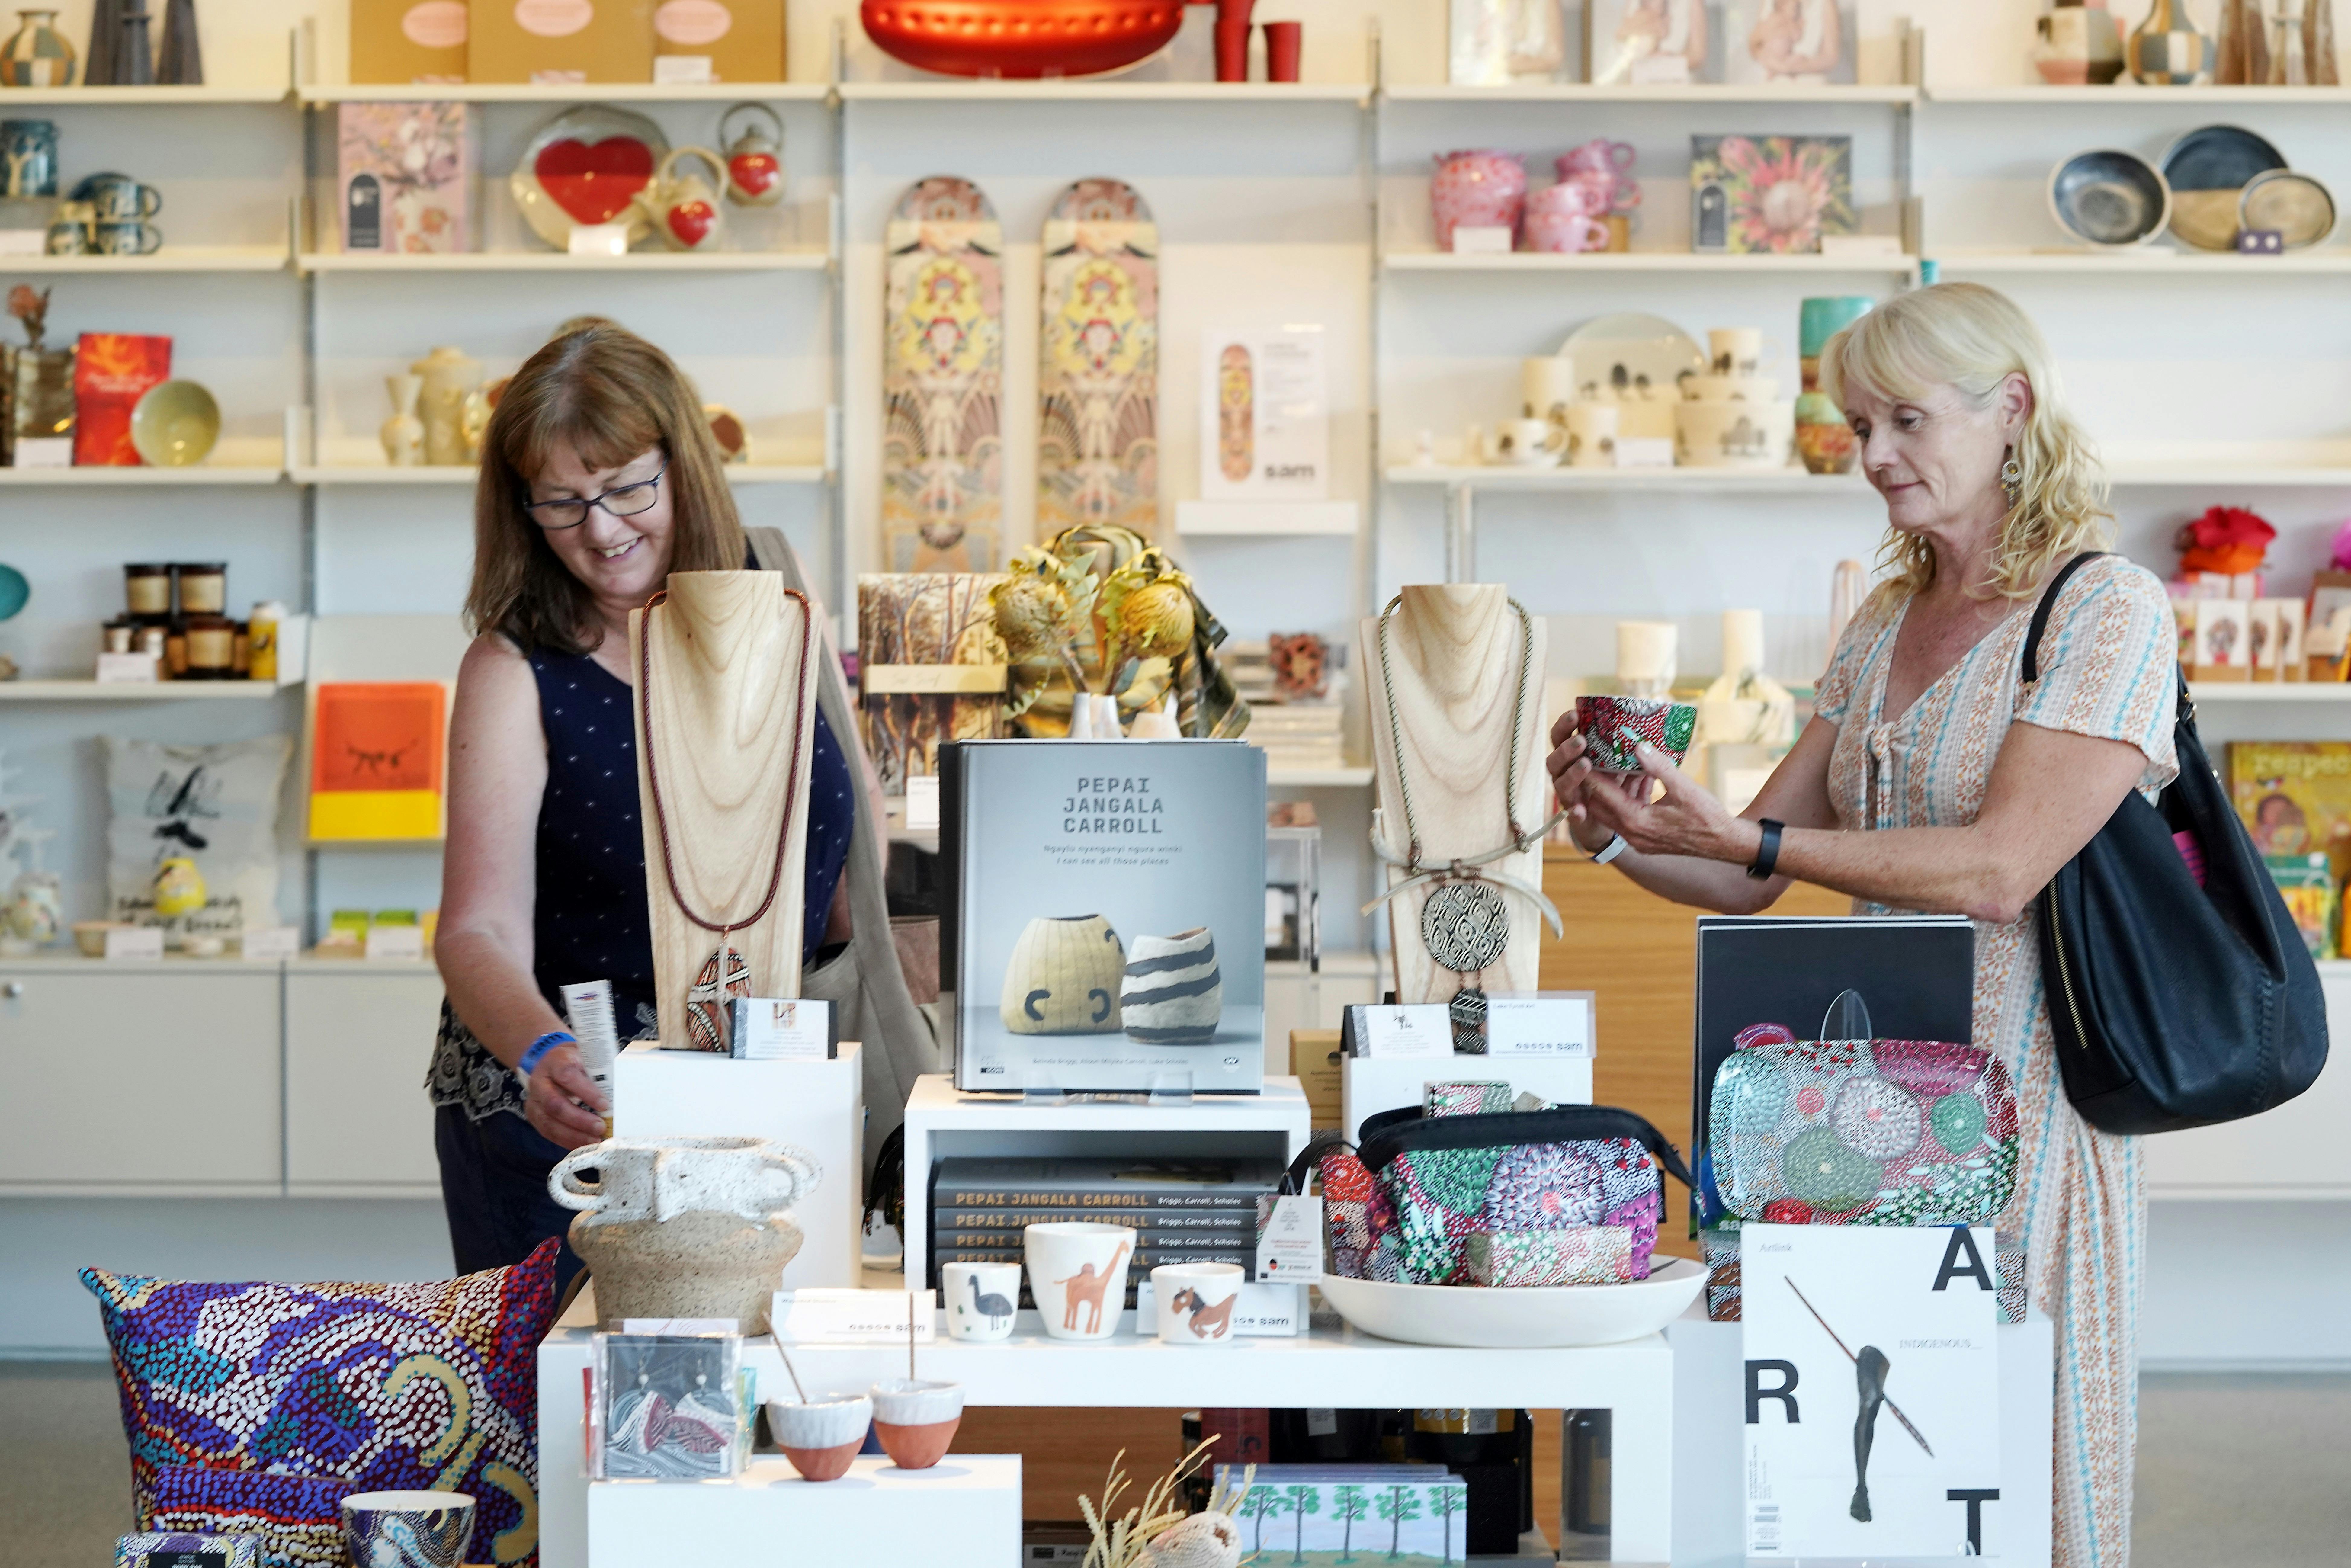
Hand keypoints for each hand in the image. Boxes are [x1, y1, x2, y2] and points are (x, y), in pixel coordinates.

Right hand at [523, 1042, 609, 1149]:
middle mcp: (540, 1081)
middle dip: (579, 1119)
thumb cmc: (575, 1062)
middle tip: (600, 1127)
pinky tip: (583, 1144)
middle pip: (555, 1103)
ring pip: (549, 1122)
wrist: (551, 1062)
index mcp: (555, 1061)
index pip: (567, 1076)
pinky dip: (567, 1140)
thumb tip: (620, 1094)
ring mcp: (534, 1100)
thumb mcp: (586, 1058)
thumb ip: (600, 1073)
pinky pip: (548, 1132)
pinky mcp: (534, 1116)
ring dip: (573, 1134)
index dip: (586, 1091)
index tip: (604, 1104)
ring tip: (594, 1140)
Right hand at [1544, 711, 1645, 854]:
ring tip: (1585, 764)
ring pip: (1561, 783)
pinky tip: (1580, 810)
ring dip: (1572, 774)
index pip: (1562, 737)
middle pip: (1555, 759)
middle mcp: (1565, 774)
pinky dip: (1575, 811)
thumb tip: (1643, 734)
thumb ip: (1625, 752)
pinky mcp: (1575, 816)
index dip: (1564, 726)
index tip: (1575, 713)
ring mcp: (1569, 795)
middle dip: (1566, 749)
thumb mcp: (1621, 766)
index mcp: (1573, 757)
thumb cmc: (1613, 787)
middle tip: (1581, 740)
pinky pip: (1572, 814)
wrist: (1609, 822)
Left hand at [1578, 741, 1762, 865]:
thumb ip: (1659, 766)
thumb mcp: (1684, 787)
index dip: (1589, 773)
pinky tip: (1633, 780)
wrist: (1725, 843)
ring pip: (1611, 813)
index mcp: (1637, 821)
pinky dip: (1624, 800)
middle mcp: (1632, 834)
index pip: (1601, 794)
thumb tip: (1637, 745)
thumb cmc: (1707, 816)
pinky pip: (1625, 818)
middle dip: (1593, 783)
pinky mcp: (1646, 840)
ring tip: (1609, 765)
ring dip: (1610, 792)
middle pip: (1599, 806)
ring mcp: (1638, 840)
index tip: (1581, 754)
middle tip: (1590, 758)